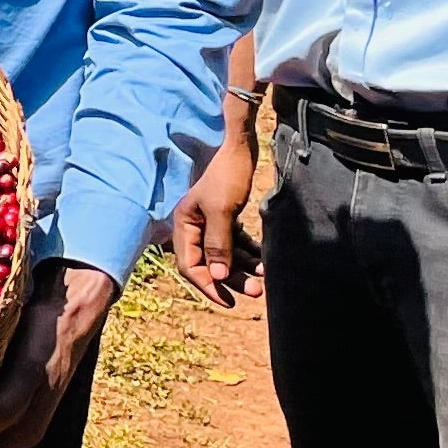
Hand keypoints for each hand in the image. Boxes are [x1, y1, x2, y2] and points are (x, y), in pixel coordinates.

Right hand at [170, 128, 263, 309]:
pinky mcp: (226, 218)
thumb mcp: (222, 211)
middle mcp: (194, 227)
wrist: (240, 147)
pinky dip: (249, 253)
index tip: (229, 300)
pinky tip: (264, 261)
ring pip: (224, 256)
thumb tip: (216, 276)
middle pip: (209, 264)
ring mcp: (210, 223)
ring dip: (243, 268)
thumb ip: (218, 244)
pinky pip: (236, 244)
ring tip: (263, 276)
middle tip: (256, 290)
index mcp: (184, 225)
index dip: (208, 286)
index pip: (190, 266)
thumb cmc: (227, 175)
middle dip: (231, 279)